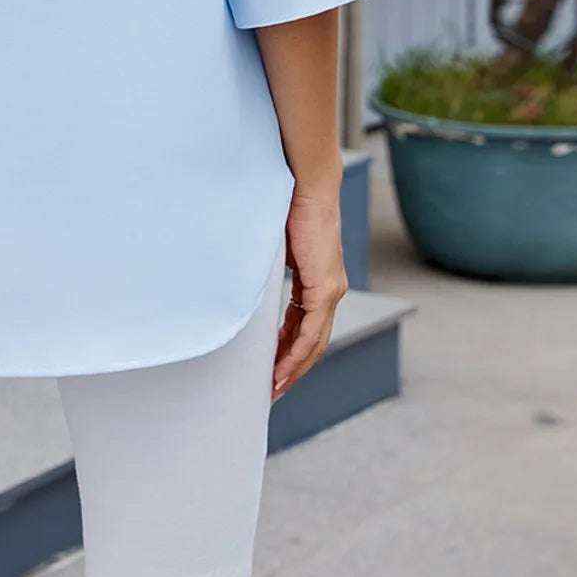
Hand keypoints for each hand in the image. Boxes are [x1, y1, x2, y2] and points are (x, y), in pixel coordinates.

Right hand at [273, 187, 347, 398]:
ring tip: (273, 388)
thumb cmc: (289, 207)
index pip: (305, 325)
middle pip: (312, 342)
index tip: (272, 368)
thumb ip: (270, 268)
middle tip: (272, 390)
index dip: (289, 349)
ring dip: (293, 368)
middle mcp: (330, 290)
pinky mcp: (325, 288)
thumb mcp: (276, 246)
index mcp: (318, 280)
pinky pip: (310, 332)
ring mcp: (331, 290)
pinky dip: (295, 354)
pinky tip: (281, 369)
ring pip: (313, 343)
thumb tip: (245, 278)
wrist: (307, 186)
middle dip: (292, 369)